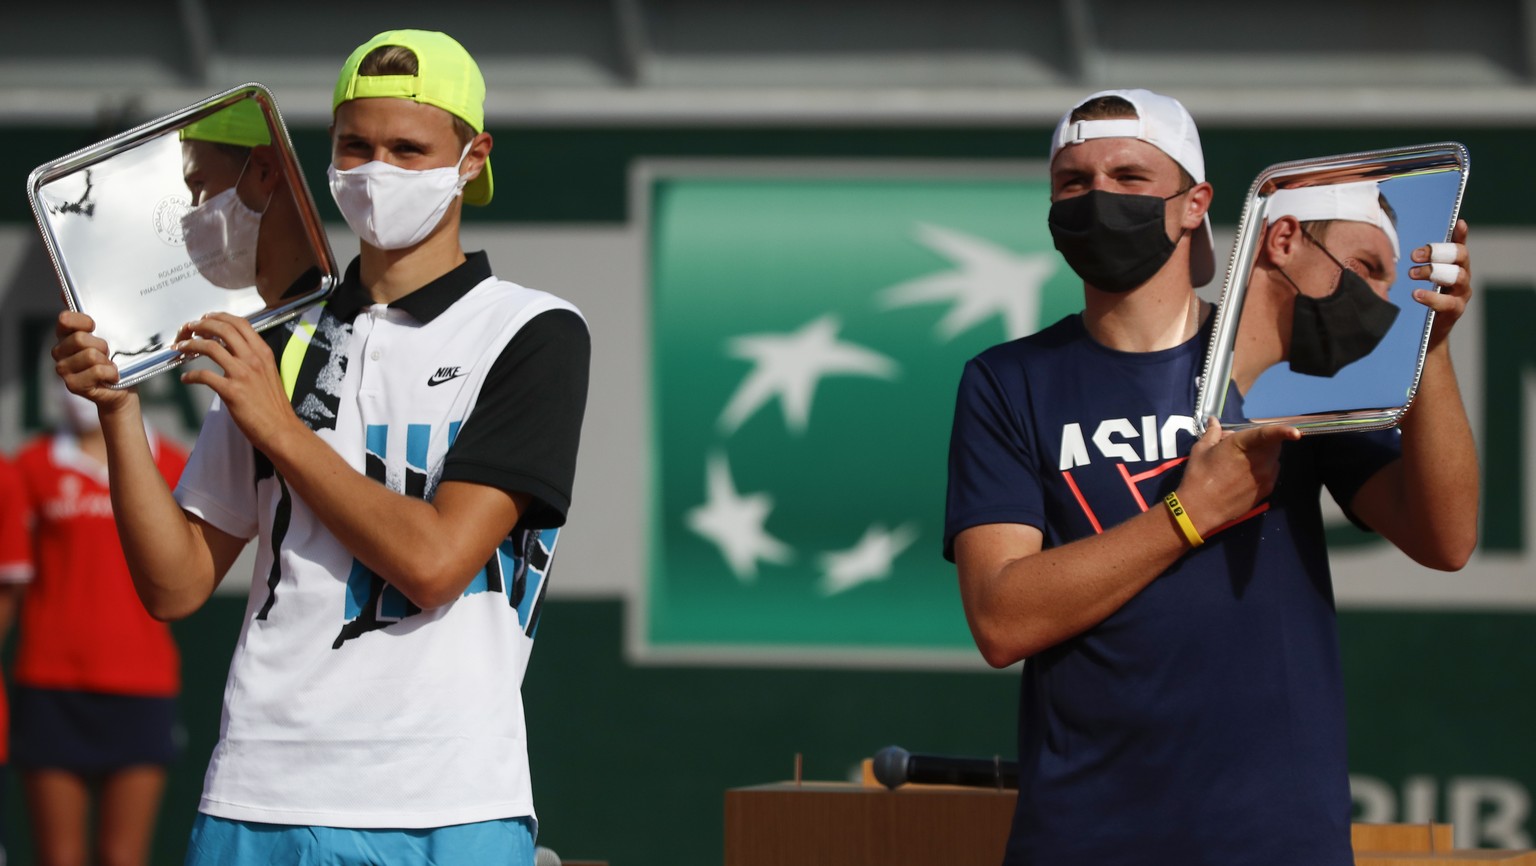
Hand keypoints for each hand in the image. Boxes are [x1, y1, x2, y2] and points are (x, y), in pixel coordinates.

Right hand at [52, 310, 133, 413]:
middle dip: (102, 345)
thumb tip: (64, 290)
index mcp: (65, 334)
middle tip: (108, 353)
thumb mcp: (109, 332)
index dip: (84, 321)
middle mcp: (60, 350)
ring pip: (90, 355)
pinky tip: (111, 377)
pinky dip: (110, 373)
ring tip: (108, 366)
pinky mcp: (72, 384)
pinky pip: (96, 371)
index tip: (94, 326)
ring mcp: (63, 369)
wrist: (123, 388)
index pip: (65, 319)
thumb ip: (91, 311)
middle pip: (80, 338)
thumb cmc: (116, 358)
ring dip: (107, 361)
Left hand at [177, 313, 296, 451]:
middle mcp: (253, 359)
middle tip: (189, 329)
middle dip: (201, 325)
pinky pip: (204, 376)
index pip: (240, 324)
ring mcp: (243, 374)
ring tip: (181, 347)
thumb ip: (251, 360)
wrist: (281, 429)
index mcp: (263, 353)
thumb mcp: (268, 374)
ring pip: (210, 347)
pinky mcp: (232, 391)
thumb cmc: (273, 406)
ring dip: (191, 344)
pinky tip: (186, 379)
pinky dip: (190, 376)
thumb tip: (230, 351)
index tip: (206, 318)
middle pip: (223, 329)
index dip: (219, 317)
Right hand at [1176, 418, 1298, 536]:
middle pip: (1273, 444)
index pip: (1268, 434)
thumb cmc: (1198, 476)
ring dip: (1263, 455)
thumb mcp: (1201, 450)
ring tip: (1240, 463)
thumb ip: (1213, 433)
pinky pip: (1271, 472)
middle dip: (1261, 441)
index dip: (1284, 431)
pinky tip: (1244, 476)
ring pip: (1273, 458)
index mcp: (1242, 445)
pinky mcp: (1266, 489)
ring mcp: (1266, 476)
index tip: (1297, 433)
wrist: (1200, 509)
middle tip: (1240, 446)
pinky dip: (1263, 469)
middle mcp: (1260, 460)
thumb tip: (1214, 421)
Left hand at [1407, 219, 1470, 349]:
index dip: (1461, 234)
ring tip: (1412, 274)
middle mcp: (1463, 277)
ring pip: (1458, 276)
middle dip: (1437, 252)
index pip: (1460, 246)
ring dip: (1434, 272)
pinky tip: (1416, 294)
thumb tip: (1395, 245)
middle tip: (1415, 256)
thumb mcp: (1420, 279)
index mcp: (1455, 266)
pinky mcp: (1456, 310)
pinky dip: (1431, 297)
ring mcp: (1462, 294)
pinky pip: (1448, 302)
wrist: (1427, 333)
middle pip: (1460, 256)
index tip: (1459, 223)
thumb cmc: (1421, 299)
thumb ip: (1417, 264)